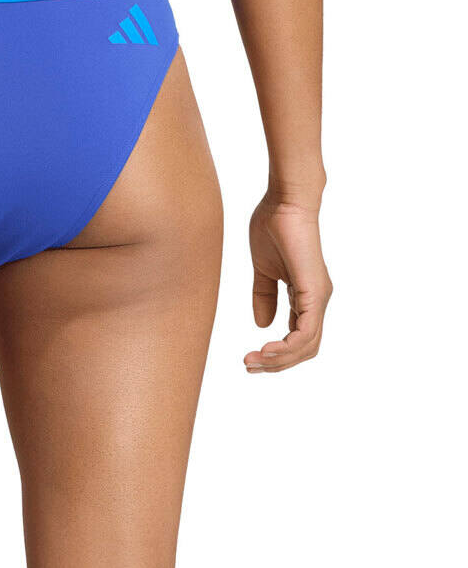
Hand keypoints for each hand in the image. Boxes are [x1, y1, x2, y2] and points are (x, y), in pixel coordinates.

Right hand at [245, 194, 331, 372]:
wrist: (285, 202)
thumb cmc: (274, 226)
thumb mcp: (263, 271)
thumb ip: (264, 296)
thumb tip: (263, 324)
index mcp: (306, 297)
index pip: (297, 338)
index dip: (275, 354)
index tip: (248, 358)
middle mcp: (317, 301)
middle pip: (304, 350)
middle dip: (276, 364)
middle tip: (248, 365)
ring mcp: (318, 298)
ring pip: (306, 347)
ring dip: (278, 360)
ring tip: (253, 360)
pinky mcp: (314, 293)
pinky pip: (306, 333)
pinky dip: (287, 348)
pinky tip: (267, 350)